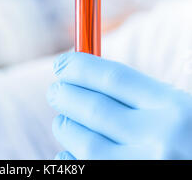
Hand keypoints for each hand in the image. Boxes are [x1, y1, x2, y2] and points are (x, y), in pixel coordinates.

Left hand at [47, 52, 191, 159]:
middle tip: (55, 91)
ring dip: (66, 128)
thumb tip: (85, 73)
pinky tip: (67, 152)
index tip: (61, 64)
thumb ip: (139, 93)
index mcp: (172, 106)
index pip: (113, 77)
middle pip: (95, 109)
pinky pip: (87, 171)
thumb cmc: (188, 134)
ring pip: (86, 144)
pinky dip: (70, 160)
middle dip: (65, 95)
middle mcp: (160, 137)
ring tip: (63, 122)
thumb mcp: (178, 107)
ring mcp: (146, 167)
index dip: (80, 68)